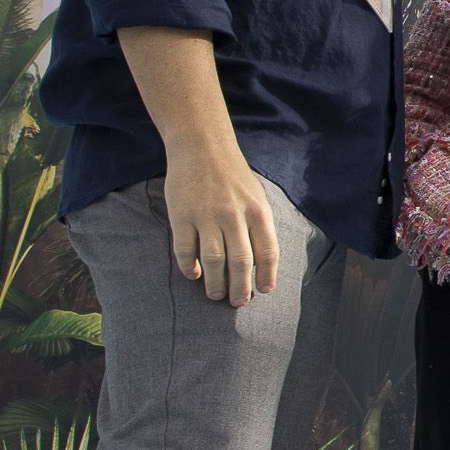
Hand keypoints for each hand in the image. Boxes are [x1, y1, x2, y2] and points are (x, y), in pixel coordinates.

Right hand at [163, 148, 278, 306]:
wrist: (202, 146)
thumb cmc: (233, 175)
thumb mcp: (256, 196)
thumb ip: (259, 226)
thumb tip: (262, 263)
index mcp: (257, 211)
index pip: (267, 252)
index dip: (267, 275)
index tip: (263, 291)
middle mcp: (234, 216)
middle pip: (240, 263)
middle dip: (240, 289)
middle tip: (237, 303)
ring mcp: (206, 216)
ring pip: (213, 262)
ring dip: (215, 284)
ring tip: (215, 295)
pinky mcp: (182, 216)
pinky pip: (185, 250)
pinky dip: (190, 267)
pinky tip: (194, 275)